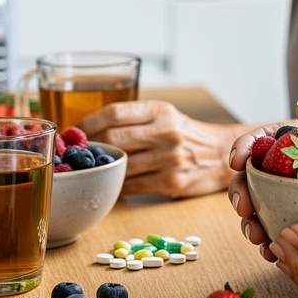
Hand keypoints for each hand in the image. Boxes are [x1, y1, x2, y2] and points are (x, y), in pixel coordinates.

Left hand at [79, 100, 249, 197]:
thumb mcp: (166, 115)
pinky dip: (117, 186)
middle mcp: (166, 131)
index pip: (115, 113)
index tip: (74, 131)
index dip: (88, 123)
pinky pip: (132, 186)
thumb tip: (89, 129)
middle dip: (89, 147)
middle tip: (73, 153)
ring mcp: (169, 158)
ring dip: (100, 169)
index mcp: (161, 110)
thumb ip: (135, 119)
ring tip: (89, 170)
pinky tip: (111, 184)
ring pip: (121, 165)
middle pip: (114, 138)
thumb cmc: (187, 134)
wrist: (223, 154)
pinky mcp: (171, 183)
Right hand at [228, 96, 297, 260]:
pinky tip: (271, 253)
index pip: (257, 141)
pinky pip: (276, 233)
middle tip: (244, 207)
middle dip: (240, 194)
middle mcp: (278, 170)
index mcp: (285, 142)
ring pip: (258, 210)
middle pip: (249, 180)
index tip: (237, 160)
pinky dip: (271, 243)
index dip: (244, 148)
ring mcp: (283, 197)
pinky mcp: (294, 221)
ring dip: (252, 224)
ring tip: (258, 237)